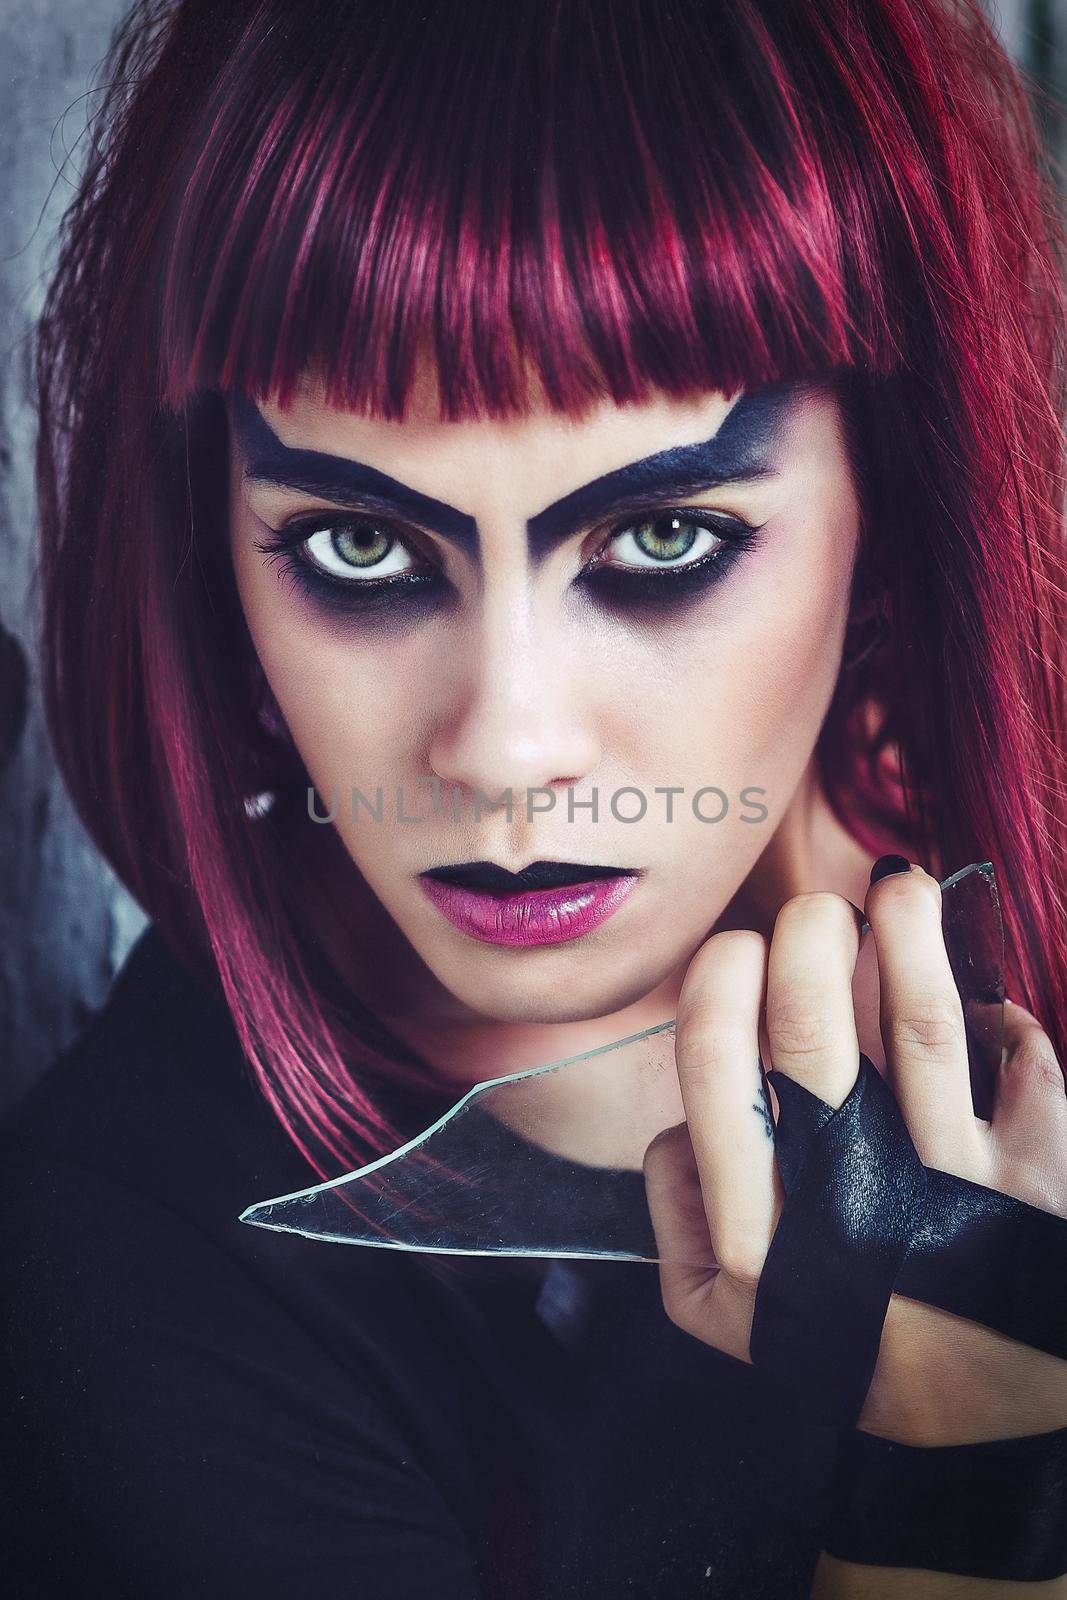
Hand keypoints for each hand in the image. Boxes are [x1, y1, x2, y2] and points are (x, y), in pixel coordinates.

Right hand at [643, 861, 1066, 1446]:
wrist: (980, 1431)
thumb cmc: (842, 1344)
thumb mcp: (720, 1314)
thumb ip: (674, 1210)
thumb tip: (684, 1117)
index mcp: (755, 1235)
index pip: (716, 1065)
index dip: (721, 980)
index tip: (736, 947)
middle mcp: (849, 1206)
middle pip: (812, 1027)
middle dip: (807, 938)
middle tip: (818, 911)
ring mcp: (952, 1196)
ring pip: (923, 1028)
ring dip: (905, 937)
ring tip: (897, 888)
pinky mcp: (1041, 1190)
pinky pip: (1027, 1070)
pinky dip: (1004, 1017)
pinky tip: (987, 995)